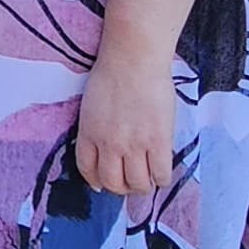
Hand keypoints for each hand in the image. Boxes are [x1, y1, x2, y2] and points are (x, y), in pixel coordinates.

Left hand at [75, 51, 178, 196]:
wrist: (134, 60)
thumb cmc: (113, 74)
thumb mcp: (92, 105)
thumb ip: (96, 129)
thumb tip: (106, 150)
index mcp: (89, 133)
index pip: (87, 170)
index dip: (96, 181)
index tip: (103, 183)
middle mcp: (109, 143)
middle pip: (113, 183)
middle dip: (121, 188)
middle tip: (130, 180)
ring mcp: (134, 144)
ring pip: (138, 184)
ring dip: (143, 185)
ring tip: (147, 176)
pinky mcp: (158, 142)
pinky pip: (161, 175)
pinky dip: (161, 178)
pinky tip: (161, 169)